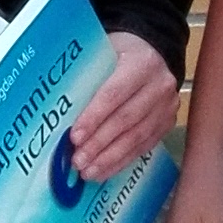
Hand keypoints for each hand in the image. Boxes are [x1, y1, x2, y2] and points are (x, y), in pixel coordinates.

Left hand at [69, 31, 178, 182]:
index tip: (75, 137)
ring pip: (137, 137)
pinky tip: (105, 171)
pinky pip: (144, 146)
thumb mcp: (104, 51)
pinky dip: (122, 160)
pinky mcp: (168, 122)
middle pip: (125, 120)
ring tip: (88, 172)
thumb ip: (85, 73)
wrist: (154, 52)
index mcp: (141, 63)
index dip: (94, 117)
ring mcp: (167, 106)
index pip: (114, 94)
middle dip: (99, 144)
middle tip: (77, 161)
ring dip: (110, 158)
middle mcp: (160, 85)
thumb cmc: (120, 52)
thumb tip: (53, 105)